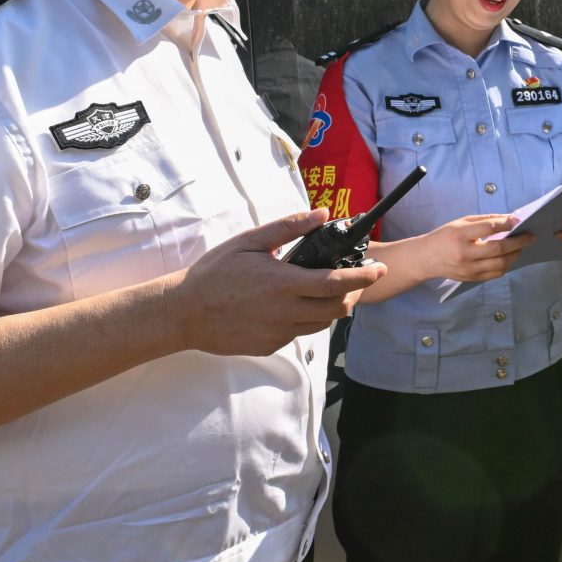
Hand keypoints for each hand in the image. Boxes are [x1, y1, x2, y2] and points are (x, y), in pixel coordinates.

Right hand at [172, 210, 384, 356]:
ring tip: (324, 291)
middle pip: (337, 308)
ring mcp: (278, 333)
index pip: (337, 283)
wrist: (183, 313)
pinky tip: (293, 306)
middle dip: (353, 295)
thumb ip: (288, 227)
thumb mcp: (250, 242)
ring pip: (321, 324)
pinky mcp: (269, 347)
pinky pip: (298, 334)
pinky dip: (305, 320)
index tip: (379, 270)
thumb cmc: (214, 273)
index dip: (364, 277)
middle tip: (354, 281)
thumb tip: (322, 214)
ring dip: (331, 308)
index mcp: (284, 284)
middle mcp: (285, 313)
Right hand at [371, 213, 533, 299]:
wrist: (426, 258)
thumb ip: (485, 221)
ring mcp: (468, 269)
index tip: (519, 221)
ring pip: (500, 264)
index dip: (506, 223)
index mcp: (460, 235)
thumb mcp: (461, 222)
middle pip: (499, 250)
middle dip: (519, 242)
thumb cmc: (445, 236)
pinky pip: (495, 274)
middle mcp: (464, 254)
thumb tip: (509, 219)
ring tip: (522, 246)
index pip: (488, 228)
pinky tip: (510, 257)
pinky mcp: (471, 279)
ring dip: (515, 255)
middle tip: (531, 236)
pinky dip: (506, 265)